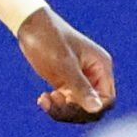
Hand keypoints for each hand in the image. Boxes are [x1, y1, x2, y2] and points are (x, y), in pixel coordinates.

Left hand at [18, 9, 114, 123]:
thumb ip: (80, 87)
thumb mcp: (64, 64)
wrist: (30, 25)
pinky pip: (66, 102)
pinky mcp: (66, 82)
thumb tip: (96, 108)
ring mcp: (80, 79)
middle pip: (92, 106)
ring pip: (78, 107)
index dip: (92, 108)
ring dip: (62, 109)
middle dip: (73, 110)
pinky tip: (42, 98)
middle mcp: (94, 74)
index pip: (107, 99)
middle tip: (52, 104)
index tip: (70, 105)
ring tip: (44, 99)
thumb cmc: (49, 38)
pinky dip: (55, 104)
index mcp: (101, 67)